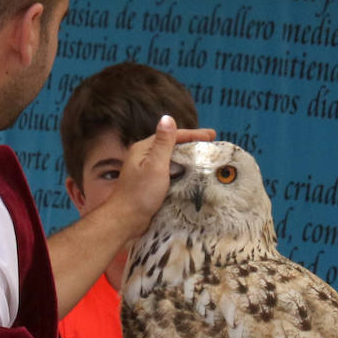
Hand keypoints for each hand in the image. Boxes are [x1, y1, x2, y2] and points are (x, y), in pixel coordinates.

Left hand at [110, 115, 214, 238]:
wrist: (126, 220)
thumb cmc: (140, 193)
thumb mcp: (155, 165)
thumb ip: (163, 142)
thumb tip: (167, 117)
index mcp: (144, 149)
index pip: (172, 135)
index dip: (193, 134)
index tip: (212, 135)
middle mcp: (144, 157)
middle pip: (172, 145)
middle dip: (191, 143)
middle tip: (211, 145)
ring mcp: (146, 170)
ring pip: (171, 158)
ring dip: (187, 156)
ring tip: (204, 158)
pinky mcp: (149, 183)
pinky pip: (169, 171)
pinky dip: (181, 169)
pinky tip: (190, 174)